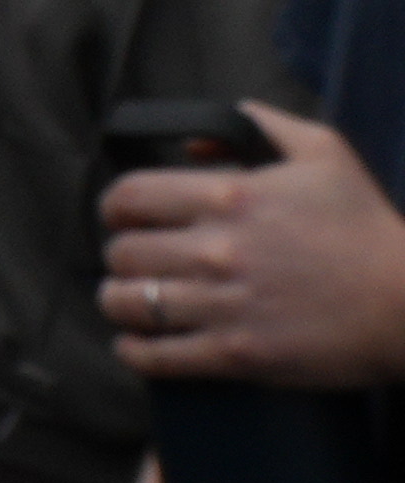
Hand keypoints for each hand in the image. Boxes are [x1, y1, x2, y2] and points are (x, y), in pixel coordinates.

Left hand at [100, 107, 404, 385]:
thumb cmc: (368, 227)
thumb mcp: (321, 152)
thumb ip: (254, 127)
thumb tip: (193, 144)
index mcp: (228, 196)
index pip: (130, 196)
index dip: (114, 208)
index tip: (120, 218)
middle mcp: (215, 249)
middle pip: (123, 251)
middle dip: (121, 256)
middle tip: (132, 263)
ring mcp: (224, 304)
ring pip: (129, 302)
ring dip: (119, 301)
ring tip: (126, 301)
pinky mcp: (238, 354)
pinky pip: (159, 356)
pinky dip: (135, 352)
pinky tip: (135, 345)